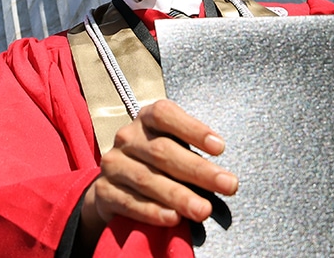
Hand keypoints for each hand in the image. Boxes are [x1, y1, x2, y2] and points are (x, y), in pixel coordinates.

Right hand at [79, 100, 237, 242]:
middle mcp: (127, 137)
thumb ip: (192, 152)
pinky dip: (152, 212)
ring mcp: (113, 164)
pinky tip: (173, 219)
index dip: (193, 129)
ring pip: (147, 179)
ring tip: (204, 210)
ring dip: (179, 196)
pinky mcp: (104, 192)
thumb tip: (224, 176)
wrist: (117, 186)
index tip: (220, 148)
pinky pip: (129, 202)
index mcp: (146, 119)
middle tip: (229, 185)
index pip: (165, 114)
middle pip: (162, 151)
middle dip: (198, 170)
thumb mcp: (173, 147)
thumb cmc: (157, 163)